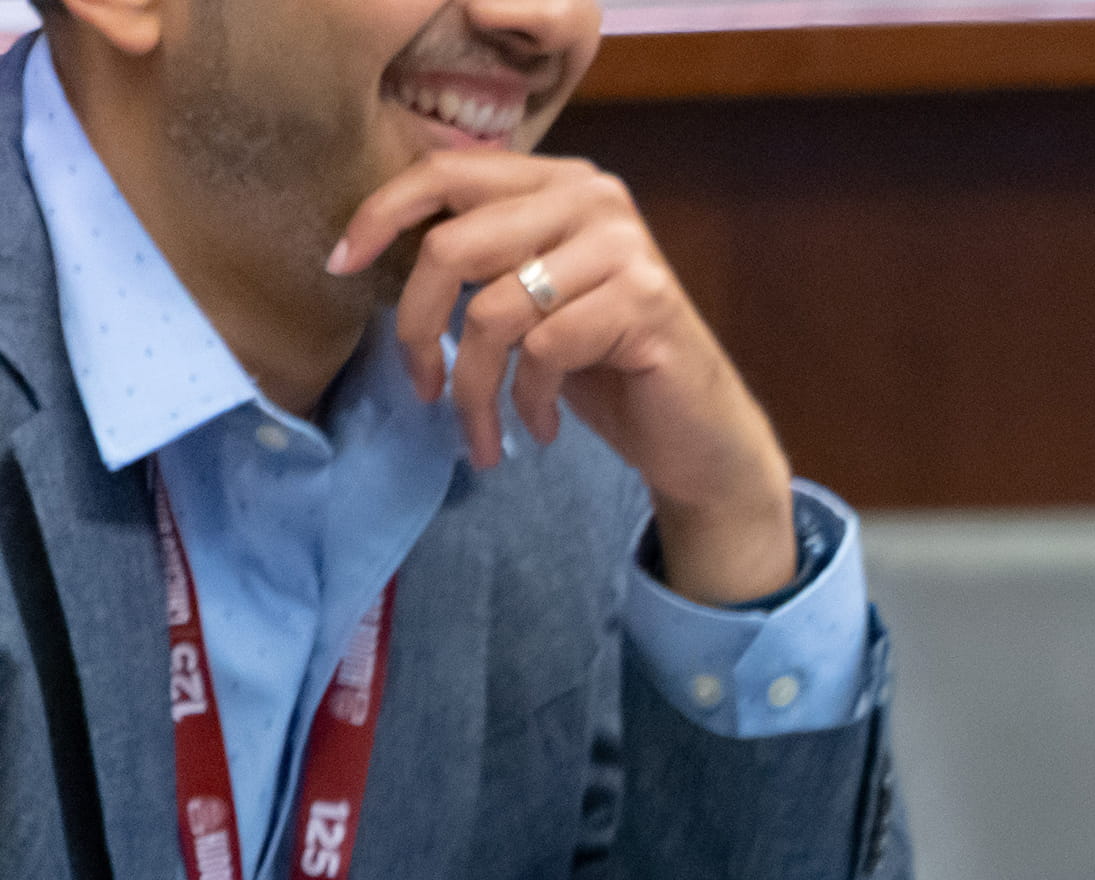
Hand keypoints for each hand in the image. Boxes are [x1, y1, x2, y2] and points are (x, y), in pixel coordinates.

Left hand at [328, 154, 796, 599]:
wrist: (699, 435)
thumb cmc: (606, 369)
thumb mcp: (531, 299)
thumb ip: (482, 255)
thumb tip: (368, 243)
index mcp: (559, 182)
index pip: (445, 173)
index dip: (381, 215)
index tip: (339, 265)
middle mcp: (594, 198)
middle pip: (454, 247)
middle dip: (418, 329)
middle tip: (422, 389)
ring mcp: (624, 248)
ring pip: (493, 312)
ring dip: (474, 390)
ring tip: (482, 435)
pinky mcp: (644, 303)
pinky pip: (542, 351)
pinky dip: (529, 403)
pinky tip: (542, 429)